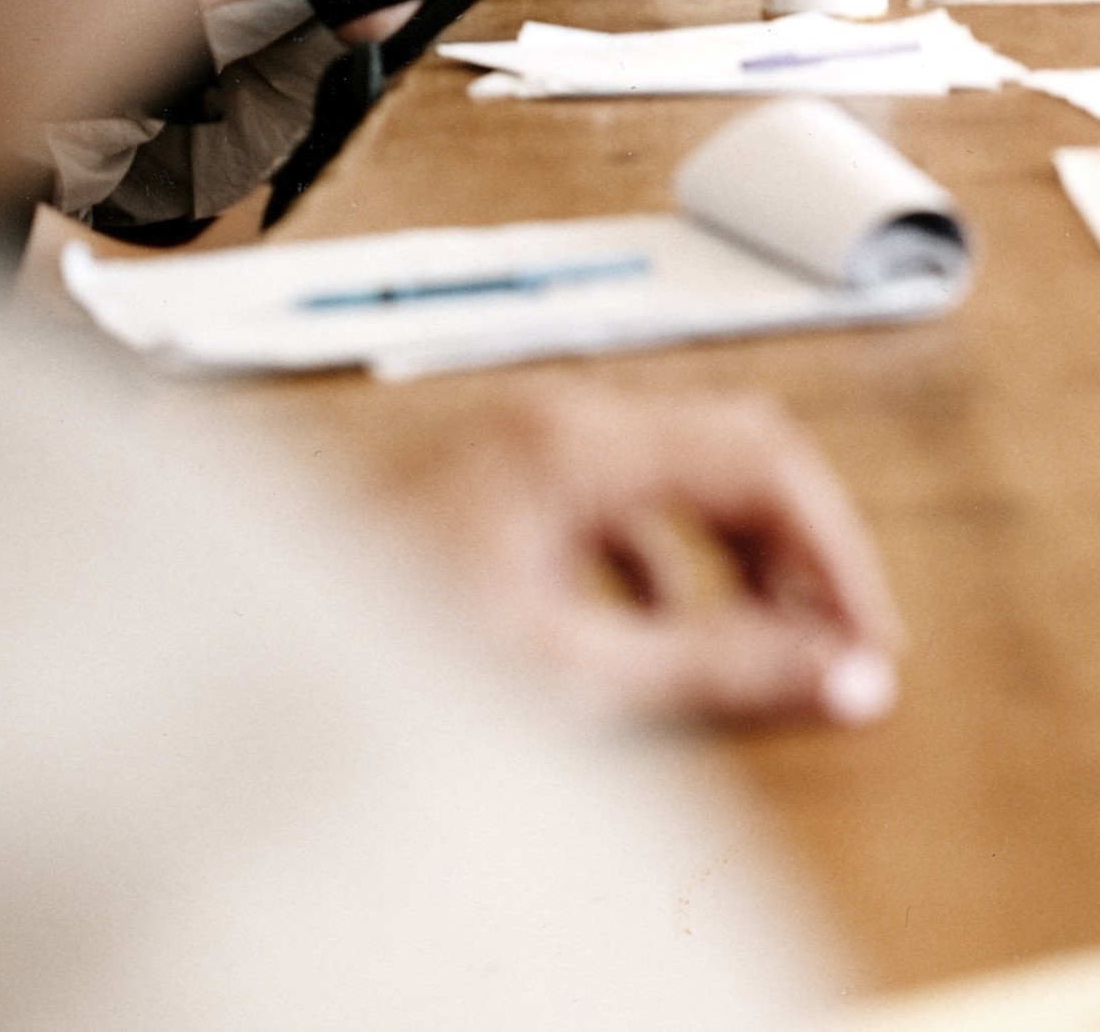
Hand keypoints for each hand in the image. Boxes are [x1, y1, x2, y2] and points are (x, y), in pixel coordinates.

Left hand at [406, 381, 905, 726]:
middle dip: (797, 552)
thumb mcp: (572, 675)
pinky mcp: (496, 495)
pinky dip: (670, 568)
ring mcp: (518, 453)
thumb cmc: (370, 649)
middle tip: (836, 643)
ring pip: (679, 480)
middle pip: (732, 456)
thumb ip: (718, 669)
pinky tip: (661, 638)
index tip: (866, 635)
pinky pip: (621, 509)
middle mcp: (549, 425)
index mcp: (573, 442)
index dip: (835, 551)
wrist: (234, 672)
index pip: (764, 459)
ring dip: (736, 561)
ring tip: (763, 648)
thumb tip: (838, 672)